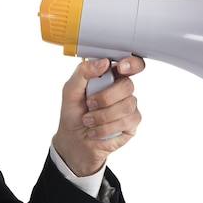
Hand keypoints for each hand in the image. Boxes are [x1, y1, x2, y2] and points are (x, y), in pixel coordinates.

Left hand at [52, 56, 143, 176]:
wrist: (73, 140)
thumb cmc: (73, 113)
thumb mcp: (70, 90)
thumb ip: (83, 72)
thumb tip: (103, 63)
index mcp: (110, 76)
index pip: (130, 64)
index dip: (131, 63)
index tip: (121, 67)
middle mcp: (121, 90)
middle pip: (128, 85)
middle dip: (105, 97)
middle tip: (90, 104)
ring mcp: (128, 106)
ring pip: (127, 105)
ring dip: (102, 116)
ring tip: (89, 120)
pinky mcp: (131, 124)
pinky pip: (126, 122)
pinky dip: (106, 128)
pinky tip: (96, 130)